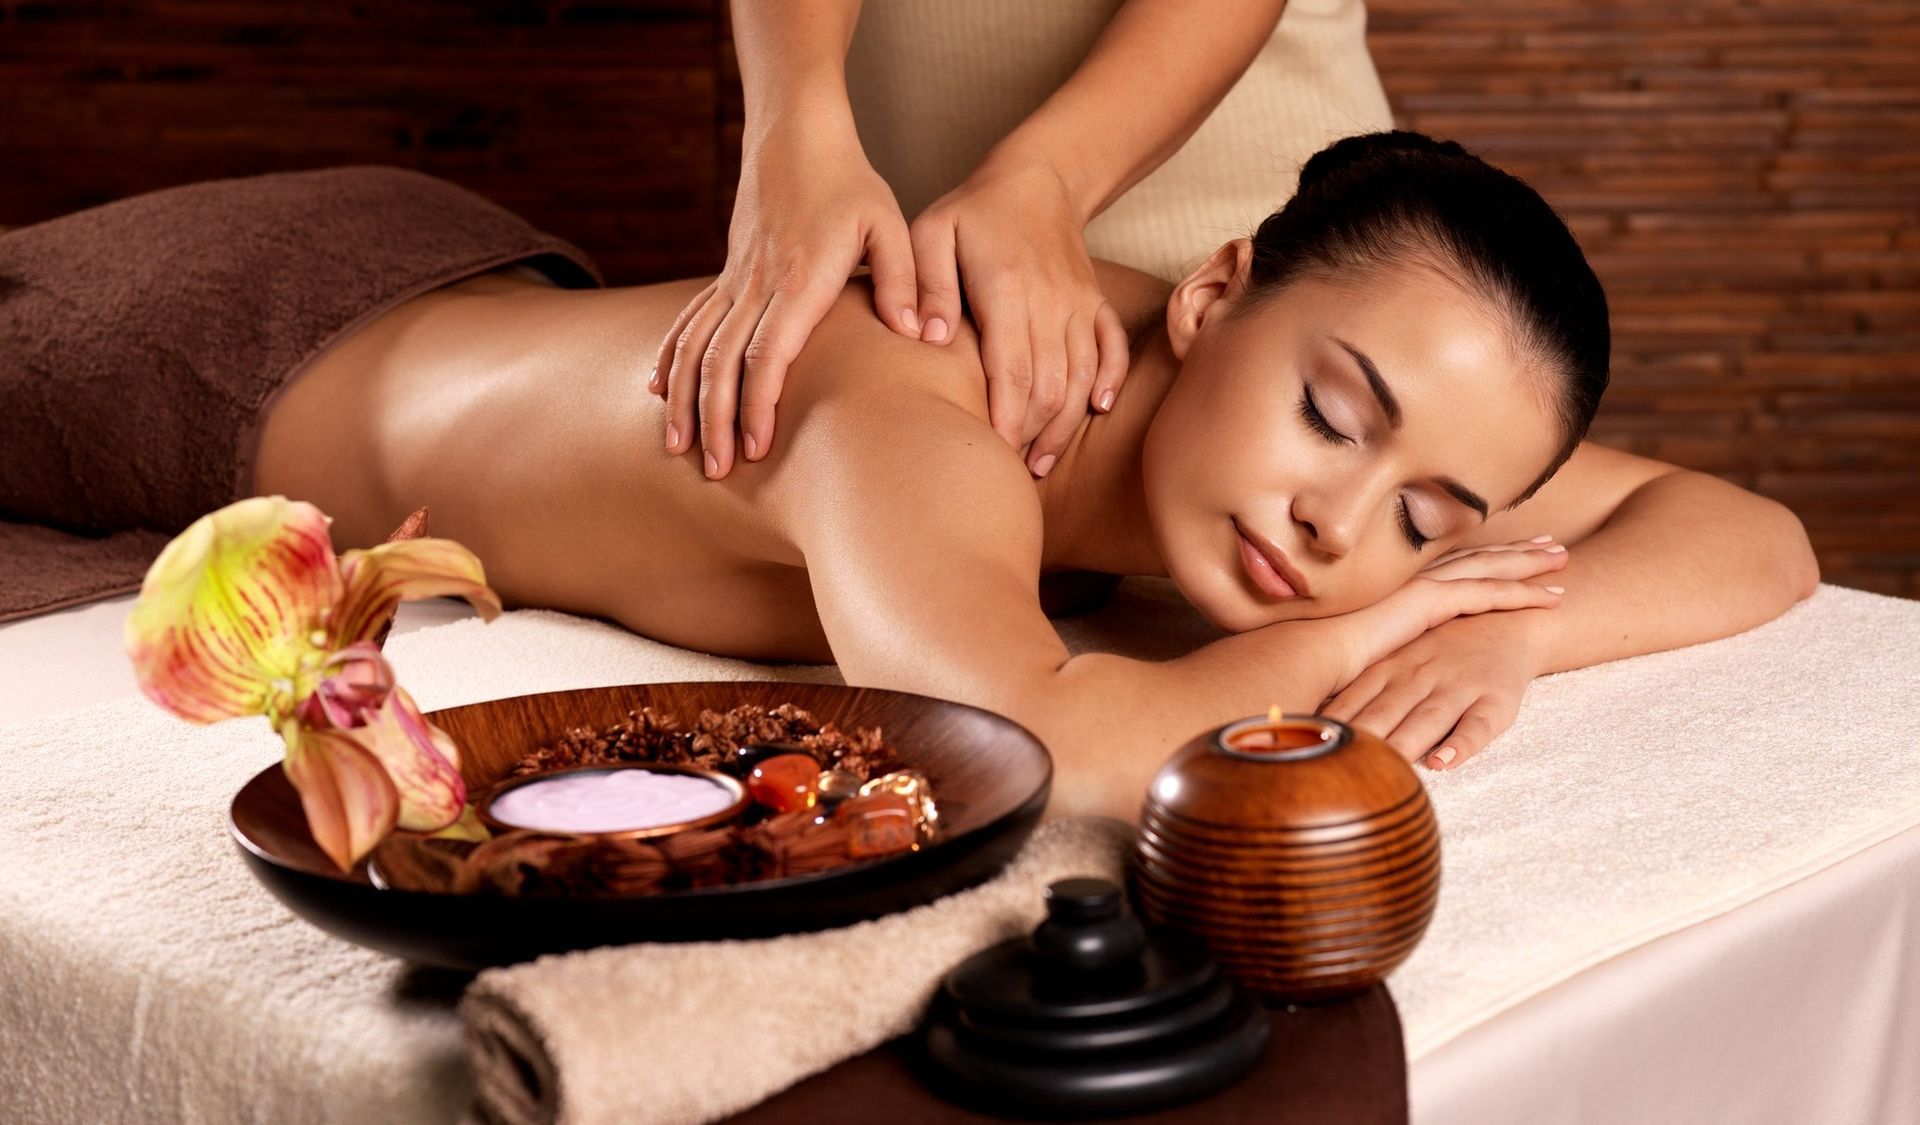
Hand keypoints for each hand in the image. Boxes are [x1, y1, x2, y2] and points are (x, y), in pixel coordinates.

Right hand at [653, 115, 918, 478]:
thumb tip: (921, 333)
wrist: (795, 131)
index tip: (757, 448)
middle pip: (721, 361)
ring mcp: (735, 279)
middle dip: (715, 420)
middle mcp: (756, 284)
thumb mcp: (890, 224)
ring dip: (685, 400)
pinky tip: (658, 393)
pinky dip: (671, 360)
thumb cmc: (849, 181)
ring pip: (695, 347)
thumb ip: (907, 279)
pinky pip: (689, 322)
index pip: (768, 351)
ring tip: (679, 449)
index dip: (759, 403)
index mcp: (798, 279)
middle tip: (716, 471)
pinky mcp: (727, 273)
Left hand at [909, 158, 1129, 476]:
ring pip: (1080, 377)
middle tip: (1008, 470)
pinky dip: (1107, 383)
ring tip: (1039, 462)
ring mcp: (1080, 304)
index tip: (994, 453)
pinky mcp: (1096, 304)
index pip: (1012, 368)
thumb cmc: (972, 212)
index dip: (1006, 417)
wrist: (1036, 178)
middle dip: (1031, 434)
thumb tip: (927, 336)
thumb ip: (926, 284)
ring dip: (1063, 424)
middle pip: (1049, 385)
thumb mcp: (930, 233)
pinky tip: (1095, 412)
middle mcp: (1051, 301)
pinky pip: (1110, 350)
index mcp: (1006, 288)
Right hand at [1319, 537, 1568, 769]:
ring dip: (1529, 563)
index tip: (1516, 554)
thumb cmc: (1331, 660)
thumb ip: (1391, 646)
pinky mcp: (1430, 600)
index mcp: (1405, 591)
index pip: (1454, 569)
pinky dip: (1521, 594)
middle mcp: (1417, 581)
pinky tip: (1549, 597)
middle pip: (1479, 559)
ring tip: (1562, 558)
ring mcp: (1423, 586)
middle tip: (1551, 543)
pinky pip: (1487, 593)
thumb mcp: (1372, 649)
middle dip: (1517, 550)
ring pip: (1490, 568)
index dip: (1487, 560)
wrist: (1314, 656)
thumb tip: (1400, 659)